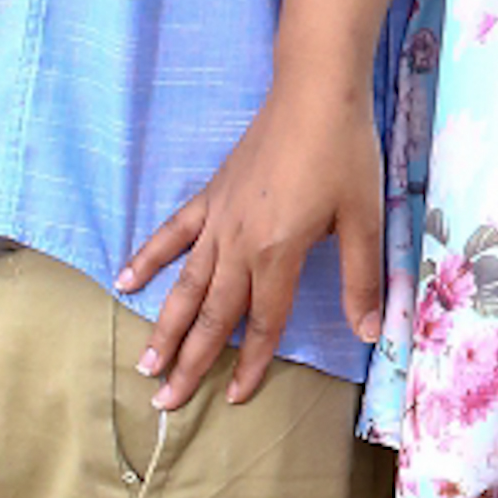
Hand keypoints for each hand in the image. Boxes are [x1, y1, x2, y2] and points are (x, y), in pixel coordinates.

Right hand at [118, 81, 384, 409]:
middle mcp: (240, 244)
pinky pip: (173, 233)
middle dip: (190, 362)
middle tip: (164, 404)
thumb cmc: (344, 154)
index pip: (263, 322)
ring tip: (145, 364)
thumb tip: (372, 332)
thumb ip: (360, 278)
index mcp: (278, 253)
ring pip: (186, 284)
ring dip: (165, 326)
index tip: (235, 399)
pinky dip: (148, 257)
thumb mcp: (364, 218)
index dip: (251, 364)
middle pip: (212, 315)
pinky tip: (125, 280)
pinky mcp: (210, 196)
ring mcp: (219, 219)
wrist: (314, 94)